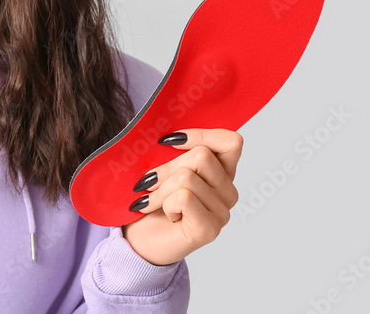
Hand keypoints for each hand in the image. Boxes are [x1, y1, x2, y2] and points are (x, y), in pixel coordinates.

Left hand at [121, 128, 242, 265]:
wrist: (138, 239)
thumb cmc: (150, 200)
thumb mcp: (162, 168)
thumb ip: (173, 150)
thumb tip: (164, 131)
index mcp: (222, 173)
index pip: (231, 141)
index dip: (200, 135)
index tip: (166, 142)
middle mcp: (228, 193)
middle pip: (201, 156)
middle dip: (165, 167)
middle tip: (148, 182)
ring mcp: (222, 213)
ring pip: (187, 177)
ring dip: (159, 189)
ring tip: (153, 202)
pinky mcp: (209, 229)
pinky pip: (183, 198)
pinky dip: (164, 203)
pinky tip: (165, 214)